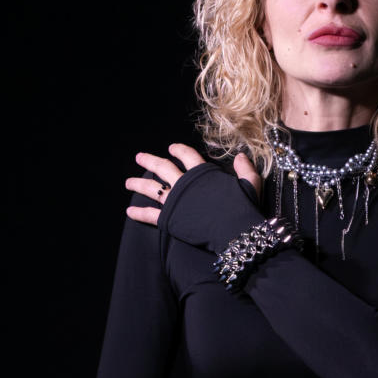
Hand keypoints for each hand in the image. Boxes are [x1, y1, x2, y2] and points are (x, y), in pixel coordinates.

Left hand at [125, 143, 261, 226]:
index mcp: (202, 173)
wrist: (233, 230)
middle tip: (139, 157)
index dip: (179, 150)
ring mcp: (175, 201)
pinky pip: (150, 215)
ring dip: (138, 184)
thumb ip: (245, 170)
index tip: (172, 148)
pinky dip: (139, 213)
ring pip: (152, 188)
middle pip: (162, 168)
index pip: (187, 155)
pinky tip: (129, 211)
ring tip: (128, 182)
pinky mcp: (169, 219)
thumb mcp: (249, 184)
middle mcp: (184, 184)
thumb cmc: (243, 207)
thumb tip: (241, 156)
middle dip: (150, 161)